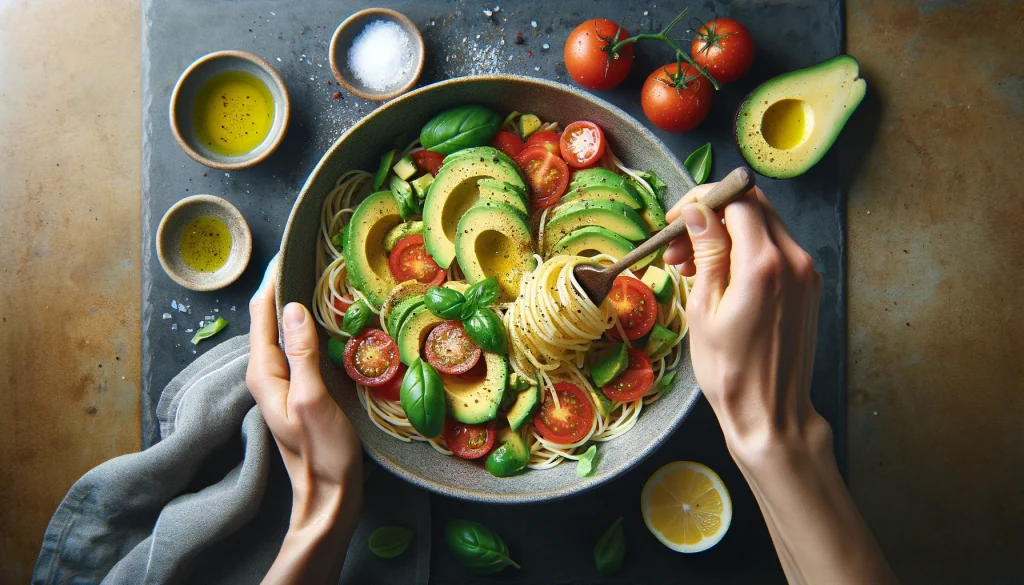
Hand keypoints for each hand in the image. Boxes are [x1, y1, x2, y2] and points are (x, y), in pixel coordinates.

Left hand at [247, 259, 362, 583]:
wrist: (329, 497)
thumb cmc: (323, 454)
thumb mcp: (314, 400)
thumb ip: (302, 353)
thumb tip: (292, 307)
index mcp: (264, 373)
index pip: (262, 314)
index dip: (273, 279)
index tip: (288, 248)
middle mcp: (267, 375)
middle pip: (270, 320)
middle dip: (284, 286)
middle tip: (308, 254)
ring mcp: (283, 384)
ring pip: (286, 334)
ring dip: (298, 306)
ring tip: (319, 278)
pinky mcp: (300, 391)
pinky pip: (300, 349)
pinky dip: (311, 328)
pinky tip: (330, 322)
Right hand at [665, 184, 826, 457]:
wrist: (770, 412)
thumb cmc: (729, 370)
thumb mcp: (704, 309)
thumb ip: (706, 253)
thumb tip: (697, 212)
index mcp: (764, 265)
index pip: (737, 201)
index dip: (702, 201)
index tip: (676, 220)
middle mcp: (794, 261)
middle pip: (754, 206)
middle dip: (712, 214)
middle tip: (679, 244)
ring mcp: (806, 273)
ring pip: (764, 226)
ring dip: (726, 234)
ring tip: (691, 266)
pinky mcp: (808, 286)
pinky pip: (775, 250)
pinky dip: (745, 252)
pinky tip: (718, 277)